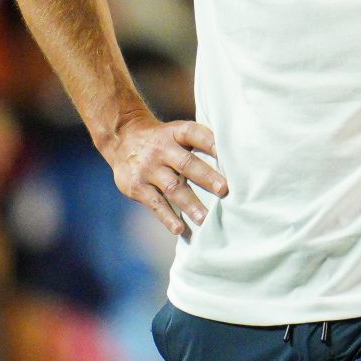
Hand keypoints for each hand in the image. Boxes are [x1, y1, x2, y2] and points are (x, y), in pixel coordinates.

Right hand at [100, 113, 226, 235]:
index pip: (195, 134)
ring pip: (172, 187)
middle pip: (187, 164)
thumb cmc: (164, 140)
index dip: (211, 143)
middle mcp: (162, 149)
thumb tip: (237, 160)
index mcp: (176, 133)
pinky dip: (167, 217)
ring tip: (205, 219)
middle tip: (224, 190)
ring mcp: (148, 168)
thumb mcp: (178, 132)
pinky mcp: (137, 187)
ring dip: (190, 204)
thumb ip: (201, 142)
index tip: (227, 155)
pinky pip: (155, 204)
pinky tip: (179, 229)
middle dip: (206, 177)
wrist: (123, 138)